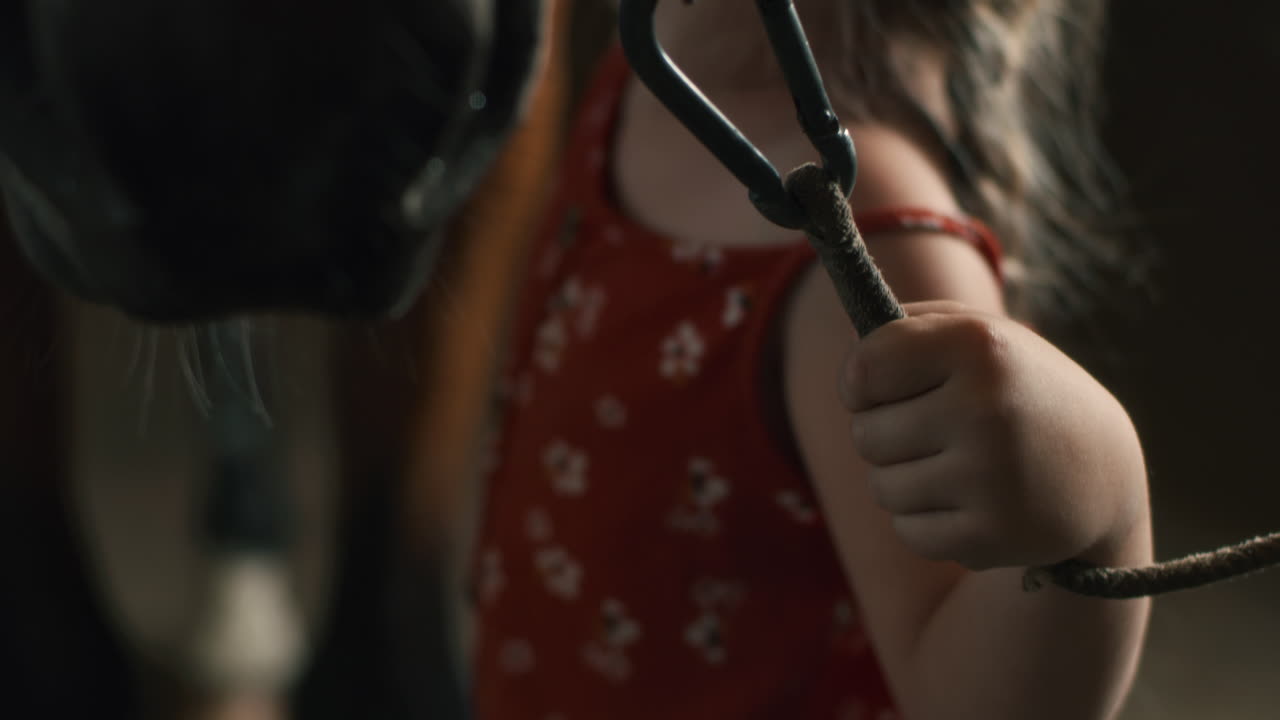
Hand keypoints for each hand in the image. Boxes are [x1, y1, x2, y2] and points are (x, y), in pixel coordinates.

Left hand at [838, 301, 1148, 569]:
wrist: (1103, 472)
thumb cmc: (1019, 391)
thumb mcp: (983, 337)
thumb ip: (910, 325)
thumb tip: (849, 347)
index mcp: (979, 347)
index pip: (866, 368)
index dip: (859, 383)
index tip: (876, 389)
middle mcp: (985, 408)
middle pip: (865, 434)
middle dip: (883, 435)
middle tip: (931, 431)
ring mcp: (990, 476)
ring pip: (881, 487)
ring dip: (902, 480)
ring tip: (953, 466)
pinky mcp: (992, 534)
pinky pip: (908, 531)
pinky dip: (924, 521)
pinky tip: (968, 503)